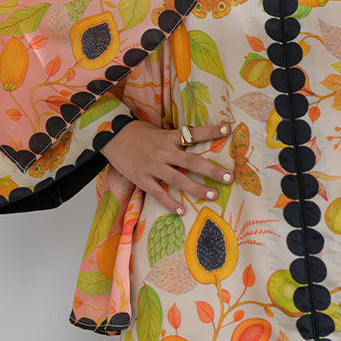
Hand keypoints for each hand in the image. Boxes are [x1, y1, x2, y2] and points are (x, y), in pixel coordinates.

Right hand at [100, 120, 232, 213]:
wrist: (112, 136)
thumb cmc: (138, 132)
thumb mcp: (159, 130)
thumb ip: (176, 138)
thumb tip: (196, 140)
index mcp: (169, 137)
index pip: (194, 133)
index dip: (211, 131)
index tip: (228, 129)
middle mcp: (163, 152)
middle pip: (192, 161)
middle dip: (212, 170)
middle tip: (229, 177)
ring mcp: (153, 167)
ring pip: (179, 180)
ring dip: (197, 188)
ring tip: (213, 195)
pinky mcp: (142, 179)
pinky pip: (159, 194)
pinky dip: (170, 203)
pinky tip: (182, 211)